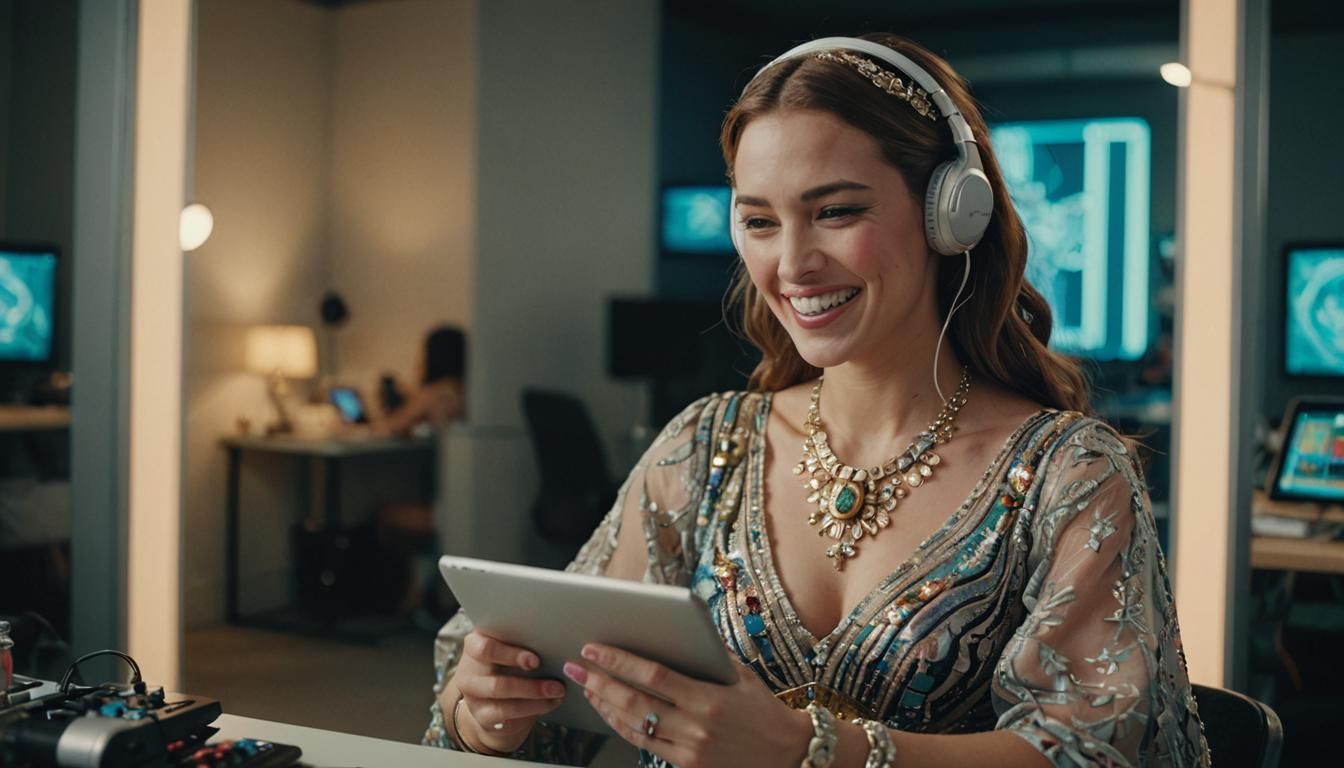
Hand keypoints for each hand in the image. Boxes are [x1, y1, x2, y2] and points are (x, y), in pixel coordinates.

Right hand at [453, 631, 564, 752]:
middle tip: (554, 681)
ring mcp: (472, 694)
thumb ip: (523, 645)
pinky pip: (506, 712)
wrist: (494, 705)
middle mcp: (469, 669)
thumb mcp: (512, 653)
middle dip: (526, 676)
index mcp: (475, 644)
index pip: (486, 646)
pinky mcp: (481, 715)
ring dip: (534, 692)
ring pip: (500, 690)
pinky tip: (550, 702)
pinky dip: (533, 707)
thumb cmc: (509, 668)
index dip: (510, 653)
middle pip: (493, 672)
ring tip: (557, 690)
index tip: (535, 659)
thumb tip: (553, 645)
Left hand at [564, 643, 810, 767]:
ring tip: (586, 685)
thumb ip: (711, 654)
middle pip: (634, 700)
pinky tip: (607, 711)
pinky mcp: (686, 765)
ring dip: (604, 704)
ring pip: (634, 725)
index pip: (654, 674)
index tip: (595, 648)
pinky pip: (644, 743)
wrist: (789, 755)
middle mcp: (696, 725)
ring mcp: (689, 749)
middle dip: (599, 681)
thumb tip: (682, 627)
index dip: (619, 661)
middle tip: (575, 666)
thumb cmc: (765, 711)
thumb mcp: (743, 676)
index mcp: (709, 697)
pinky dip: (621, 726)